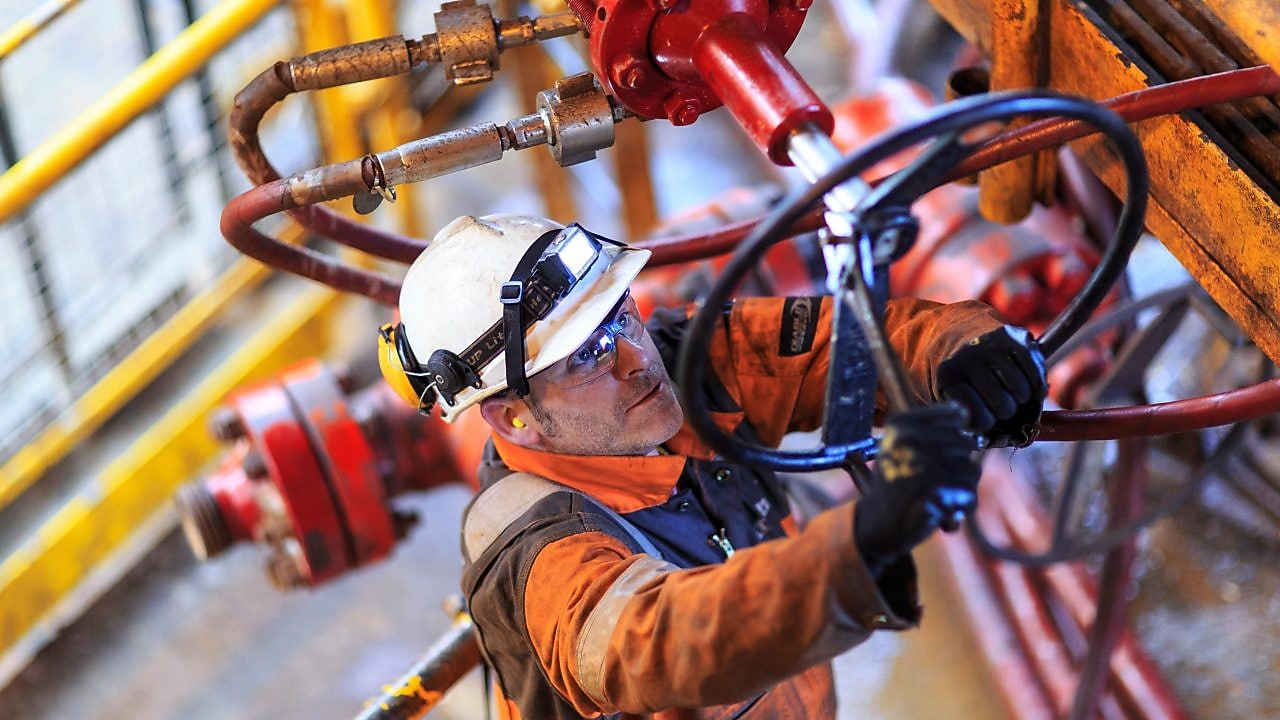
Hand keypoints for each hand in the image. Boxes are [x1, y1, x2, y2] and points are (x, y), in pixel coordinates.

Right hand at [855, 404, 980, 577]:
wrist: (877, 525)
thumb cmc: (896, 485)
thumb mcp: (903, 447)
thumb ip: (930, 428)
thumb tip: (962, 412)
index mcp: (901, 424)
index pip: (955, 414)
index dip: (958, 436)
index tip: (942, 454)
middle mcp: (909, 439)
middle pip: (966, 444)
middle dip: (959, 469)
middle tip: (936, 485)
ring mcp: (922, 464)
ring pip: (971, 470)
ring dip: (960, 491)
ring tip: (937, 499)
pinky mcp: (934, 490)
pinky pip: (968, 494)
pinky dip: (960, 509)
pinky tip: (940, 515)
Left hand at [936, 325, 1046, 446]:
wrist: (963, 341)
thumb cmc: (964, 383)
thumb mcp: (957, 401)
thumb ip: (971, 426)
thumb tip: (991, 441)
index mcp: (949, 376)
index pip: (977, 416)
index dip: (987, 424)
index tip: (987, 419)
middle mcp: (968, 357)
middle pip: (1002, 404)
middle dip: (1006, 412)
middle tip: (1003, 407)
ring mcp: (991, 345)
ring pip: (1020, 389)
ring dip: (1023, 399)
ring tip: (1014, 397)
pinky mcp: (1014, 337)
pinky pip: (1035, 372)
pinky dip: (1038, 387)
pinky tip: (1032, 390)